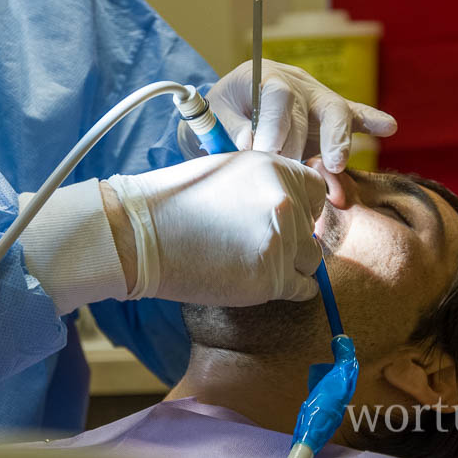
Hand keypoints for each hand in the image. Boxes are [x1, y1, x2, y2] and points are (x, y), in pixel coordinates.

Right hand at [105, 151, 326, 305]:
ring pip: (309, 259)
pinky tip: (261, 281)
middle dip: (291, 239)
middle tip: (255, 244)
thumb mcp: (226, 172)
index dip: (302, 207)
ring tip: (252, 263)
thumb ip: (264, 183)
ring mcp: (280, 240)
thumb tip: (294, 204)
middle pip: (312, 228)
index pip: (316, 190)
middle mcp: (284, 199)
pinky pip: (304, 289)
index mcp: (273, 167)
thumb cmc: (174, 203)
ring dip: (288, 264)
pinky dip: (289, 289)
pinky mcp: (272, 277)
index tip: (284, 219)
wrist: (141, 235)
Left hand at [179, 60, 396, 172]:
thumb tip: (249, 142)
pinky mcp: (328, 115)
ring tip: (336, 163)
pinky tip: (388, 126)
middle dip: (301, 142)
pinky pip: (354, 115)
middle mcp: (295, 82)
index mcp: (263, 76)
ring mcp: (315, 98)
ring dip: (339, 139)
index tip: (264, 152)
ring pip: (337, 111)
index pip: (278, 95)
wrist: (230, 108)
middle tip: (290, 167)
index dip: (274, 124)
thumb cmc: (221, 112)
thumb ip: (229, 126)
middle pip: (312, 107)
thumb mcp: (212, 114)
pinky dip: (371, 120)